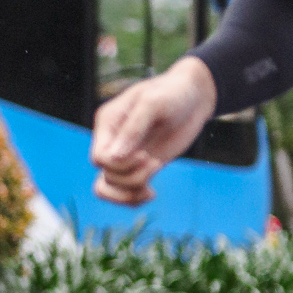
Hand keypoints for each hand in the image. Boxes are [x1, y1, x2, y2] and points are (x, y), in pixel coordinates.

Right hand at [90, 57, 216, 204]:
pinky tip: (152, 193)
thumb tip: (113, 158)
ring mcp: (125, 155)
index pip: (99, 158)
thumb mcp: (153, 104)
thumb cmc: (172, 93)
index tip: (144, 155)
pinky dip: (134, 199)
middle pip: (106, 176)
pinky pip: (124, 191)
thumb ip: (133, 129)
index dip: (120, 165)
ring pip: (109, 188)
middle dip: (130, 177)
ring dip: (130, 193)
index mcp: (108, 123)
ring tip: (151, 187)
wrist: (193, 96)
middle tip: (154, 162)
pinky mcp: (139, 165)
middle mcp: (112, 141)